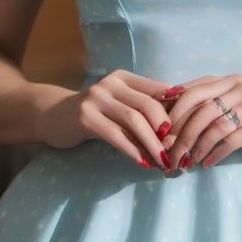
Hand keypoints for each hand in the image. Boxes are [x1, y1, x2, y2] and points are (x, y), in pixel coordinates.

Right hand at [39, 69, 178, 168]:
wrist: (52, 116)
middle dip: (167, 131)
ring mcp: (96, 98)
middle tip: (179, 152)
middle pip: (149, 105)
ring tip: (164, 162)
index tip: (189, 134)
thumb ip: (143, 109)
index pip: (159, 91)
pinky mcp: (84, 117)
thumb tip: (181, 127)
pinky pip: (115, 135)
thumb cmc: (94, 115)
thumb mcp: (119, 105)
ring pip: (133, 121)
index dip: (176, 112)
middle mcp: (111, 83)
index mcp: (124, 77)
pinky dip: (132, 150)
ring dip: (152, 144)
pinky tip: (143, 163)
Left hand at [156, 74, 241, 168]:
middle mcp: (239, 88)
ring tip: (186, 162)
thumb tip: (175, 114)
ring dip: (195, 147)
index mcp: (230, 80)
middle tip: (168, 152)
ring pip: (213, 126)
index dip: (172, 111)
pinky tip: (206, 163)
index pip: (192, 91)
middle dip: (180, 133)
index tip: (158, 130)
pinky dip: (215, 153)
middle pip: (199, 109)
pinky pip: (231, 140)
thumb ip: (214, 100)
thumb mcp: (240, 98)